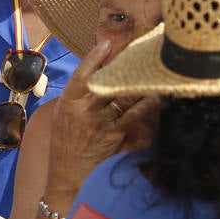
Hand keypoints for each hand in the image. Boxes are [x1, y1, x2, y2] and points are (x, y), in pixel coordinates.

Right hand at [46, 40, 162, 196]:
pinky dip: (146, 104)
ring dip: (140, 82)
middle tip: (139, 51)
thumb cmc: (65, 142)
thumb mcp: (62, 115)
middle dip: (124, 65)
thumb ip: (77, 96)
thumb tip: (95, 74)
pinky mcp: (115, 134)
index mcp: (68, 102)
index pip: (82, 75)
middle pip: (108, 81)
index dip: (95, 57)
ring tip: (154, 68)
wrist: (68, 175)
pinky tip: (157, 95)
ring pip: (124, 95)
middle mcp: (84, 109)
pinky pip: (134, 115)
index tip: (107, 43)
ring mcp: (101, 122)